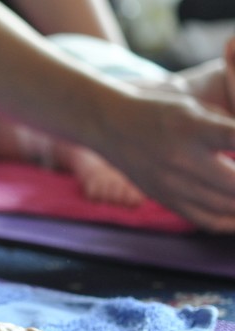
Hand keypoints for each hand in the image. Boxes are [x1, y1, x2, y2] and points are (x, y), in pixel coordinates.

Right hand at [98, 89, 234, 231]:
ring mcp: (171, 182)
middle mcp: (180, 158)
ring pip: (226, 206)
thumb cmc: (159, 111)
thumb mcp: (195, 108)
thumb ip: (228, 129)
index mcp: (191, 127)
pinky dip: (231, 221)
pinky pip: (206, 220)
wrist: (109, 124)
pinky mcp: (165, 198)